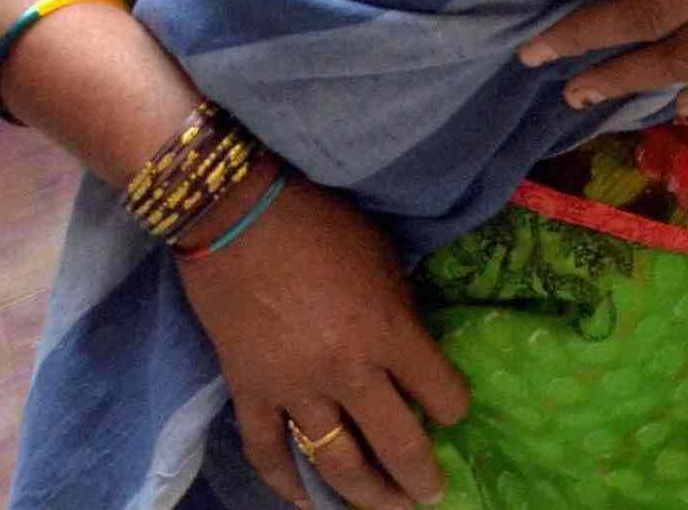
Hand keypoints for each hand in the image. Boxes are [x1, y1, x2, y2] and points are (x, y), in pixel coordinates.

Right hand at [176, 175, 468, 507]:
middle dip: (422, 478)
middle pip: (398, 446)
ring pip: (339, 465)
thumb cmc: (317, 219)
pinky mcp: (250, 391)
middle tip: (432, 492)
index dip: (454, 407)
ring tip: (387, 507)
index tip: (452, 410)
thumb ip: (399, 307)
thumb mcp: (381, 253)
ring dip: (369, 496)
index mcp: (387, 331)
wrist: (233, 209)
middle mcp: (347, 371)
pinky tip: (307, 502)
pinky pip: (269, 453)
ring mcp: (295, 388)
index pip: (442, 395)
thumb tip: (411, 346)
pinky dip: (288, 484)